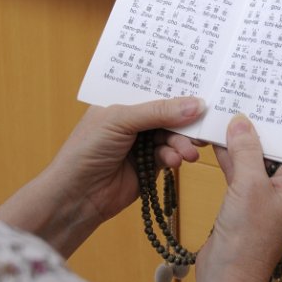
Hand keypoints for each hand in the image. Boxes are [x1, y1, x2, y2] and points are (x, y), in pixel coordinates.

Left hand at [47, 99, 205, 219]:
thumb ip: (159, 112)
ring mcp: (142, 143)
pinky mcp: (150, 165)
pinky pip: (170, 155)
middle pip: (168, 112)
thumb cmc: (87, 149)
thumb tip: (197, 104)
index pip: (153, 87)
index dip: (176, 86)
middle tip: (204, 124)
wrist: (77, 196)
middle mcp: (133, 119)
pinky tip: (175, 161)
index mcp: (121, 101)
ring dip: (182, 142)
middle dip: (185, 119)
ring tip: (188, 151)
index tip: (203, 85)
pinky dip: (174, 157)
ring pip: (172, 135)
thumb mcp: (121, 121)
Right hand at [192, 115, 281, 281]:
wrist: (228, 275)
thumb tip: (242, 124)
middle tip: (247, 103)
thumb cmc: (248, 240)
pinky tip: (218, 141)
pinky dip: (233, 160)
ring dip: (242, 144)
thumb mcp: (248, 185)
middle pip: (278, 150)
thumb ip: (246, 150)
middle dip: (260, 131)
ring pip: (258, 161)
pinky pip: (245, 174)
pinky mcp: (251, 203)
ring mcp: (271, 198)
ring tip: (229, 117)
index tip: (272, 103)